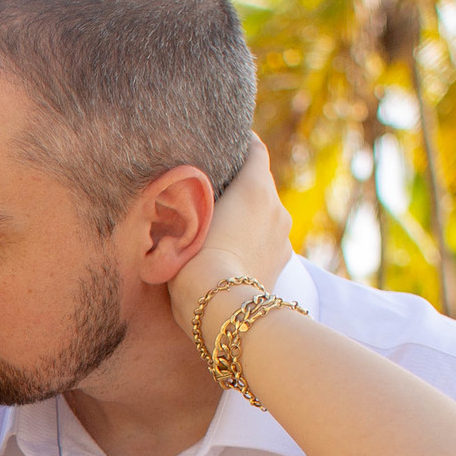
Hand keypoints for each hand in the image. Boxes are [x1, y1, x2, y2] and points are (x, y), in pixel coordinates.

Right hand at [168, 137, 292, 334]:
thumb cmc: (195, 261)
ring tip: (219, 232)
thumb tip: (172, 192)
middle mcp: (277, 207)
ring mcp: (283, 239)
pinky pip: (265, 244)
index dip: (240, 145)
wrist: (220, 310)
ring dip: (246, 220)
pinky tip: (232, 258)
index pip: (255, 149)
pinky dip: (252, 245)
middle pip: (258, 186)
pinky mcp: (281, 266)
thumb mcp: (181, 222)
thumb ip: (185, 198)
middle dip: (238, 190)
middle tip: (210, 197)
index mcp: (256, 186)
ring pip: (263, 217)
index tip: (224, 147)